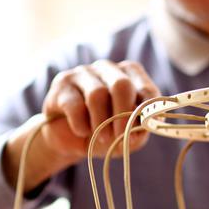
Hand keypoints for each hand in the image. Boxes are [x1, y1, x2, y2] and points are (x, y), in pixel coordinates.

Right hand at [2, 60, 159, 192]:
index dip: (145, 112)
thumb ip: (139, 130)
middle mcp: (108, 68)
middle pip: (121, 85)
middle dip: (123, 114)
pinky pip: (75, 105)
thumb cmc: (105, 132)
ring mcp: (83, 72)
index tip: (140, 131)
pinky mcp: (62, 83)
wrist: (69, 140)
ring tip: (101, 138)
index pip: (146, 89)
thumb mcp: (127, 136)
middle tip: (120, 136)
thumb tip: (142, 125)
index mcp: (131, 75)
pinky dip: (80, 124)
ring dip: (101, 122)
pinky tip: (82, 131)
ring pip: (97, 94)